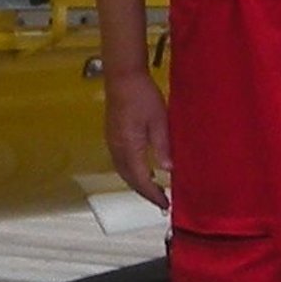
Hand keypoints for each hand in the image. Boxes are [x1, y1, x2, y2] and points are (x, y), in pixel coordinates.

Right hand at [104, 69, 171, 209]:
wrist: (123, 76)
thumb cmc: (142, 95)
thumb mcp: (159, 120)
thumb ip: (163, 146)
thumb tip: (168, 170)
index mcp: (129, 147)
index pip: (141, 179)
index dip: (153, 194)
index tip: (165, 204)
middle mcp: (117, 148)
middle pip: (129, 179)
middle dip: (144, 192)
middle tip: (161, 201)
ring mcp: (112, 142)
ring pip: (123, 171)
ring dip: (137, 183)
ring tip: (153, 188)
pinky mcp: (112, 135)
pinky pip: (120, 162)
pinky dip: (131, 171)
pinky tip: (142, 169)